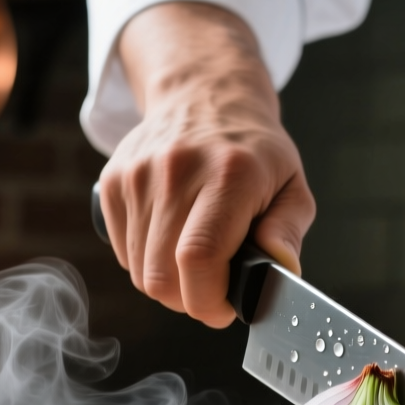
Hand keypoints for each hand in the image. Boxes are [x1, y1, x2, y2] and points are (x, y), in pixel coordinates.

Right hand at [99, 3, 314, 326]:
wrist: (204, 96)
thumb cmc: (253, 151)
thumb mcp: (291, 186)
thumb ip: (288, 231)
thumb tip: (278, 268)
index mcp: (228, 174)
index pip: (199, 258)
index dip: (207, 301)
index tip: (223, 308)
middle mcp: (176, 172)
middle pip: (161, 276)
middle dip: (188, 301)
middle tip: (213, 288)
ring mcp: (137, 176)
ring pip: (139, 271)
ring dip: (168, 281)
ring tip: (196, 258)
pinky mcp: (112, 182)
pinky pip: (122, 251)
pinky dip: (146, 259)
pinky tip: (171, 237)